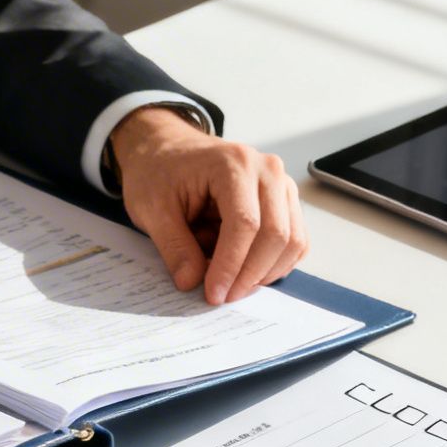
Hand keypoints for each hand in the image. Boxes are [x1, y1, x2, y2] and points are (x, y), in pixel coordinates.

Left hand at [110, 106, 308, 304]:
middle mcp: (266, 170)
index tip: (213, 293)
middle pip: (276, 234)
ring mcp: (280, 184)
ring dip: (264, 272)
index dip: (231, 265)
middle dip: (250, 274)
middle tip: (223, 296)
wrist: (167, 149)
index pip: (245, 224)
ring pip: (292, 240)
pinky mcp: (284, 200)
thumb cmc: (159, 172)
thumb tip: (192, 281)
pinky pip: (294, 240)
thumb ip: (174, 246)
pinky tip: (248, 273)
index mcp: (232, 164)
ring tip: (231, 285)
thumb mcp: (152, 209)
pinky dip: (275, 263)